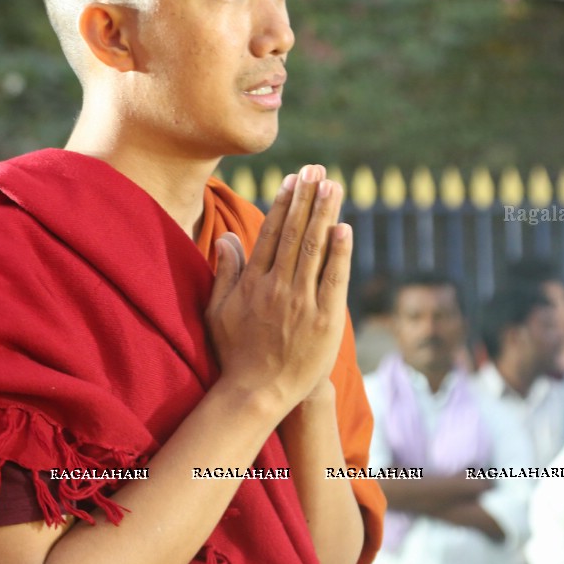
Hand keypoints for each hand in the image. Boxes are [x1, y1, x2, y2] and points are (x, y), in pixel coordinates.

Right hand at [205, 164, 351, 414]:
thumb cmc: (235, 353)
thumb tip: (226, 237)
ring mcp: (301, 302)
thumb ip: (225, 272)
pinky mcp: (325, 319)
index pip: (271, 233)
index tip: (293, 180)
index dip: (283, 203)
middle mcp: (277, 287)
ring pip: (314, 248)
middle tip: (316, 170)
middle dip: (307, 198)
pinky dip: (340, 252)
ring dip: (324, 213)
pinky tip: (345, 227)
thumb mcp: (218, 310)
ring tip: (332, 185)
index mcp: (253, 282)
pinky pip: (334, 279)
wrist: (257, 394)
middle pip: (295, 232)